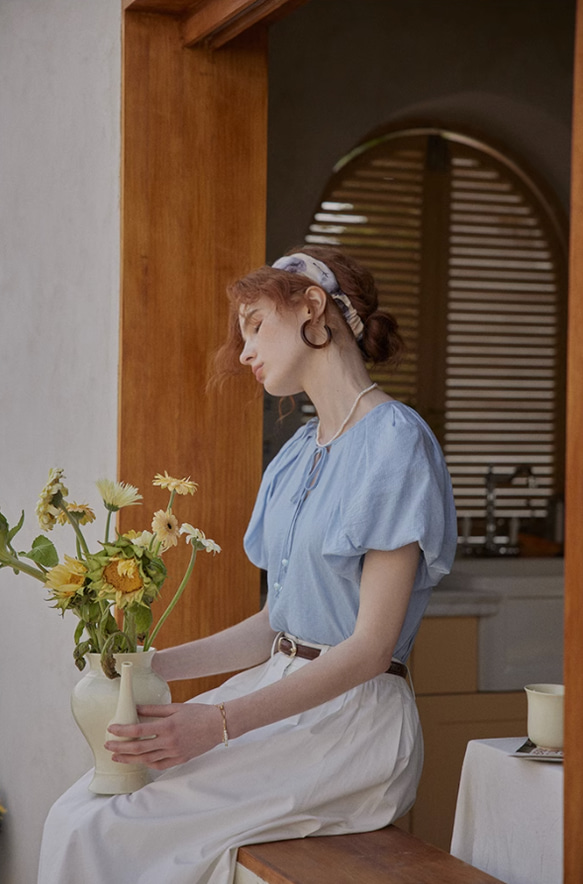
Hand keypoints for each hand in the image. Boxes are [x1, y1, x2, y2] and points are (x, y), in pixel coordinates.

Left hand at [104, 703, 222, 769]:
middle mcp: (169, 742)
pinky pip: (159, 765)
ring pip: (146, 759)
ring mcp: (174, 753)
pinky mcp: (180, 760)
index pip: (139, 731)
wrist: (218, 725)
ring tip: (117, 757)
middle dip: (120, 748)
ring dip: (129, 759)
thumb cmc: (198, 713)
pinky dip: (147, 764)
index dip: (122, 731)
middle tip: (108, 746)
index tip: (111, 729)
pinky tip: (139, 761)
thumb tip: (135, 709)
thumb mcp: (175, 707)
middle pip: (139, 749)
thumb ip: (154, 710)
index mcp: (168, 726)